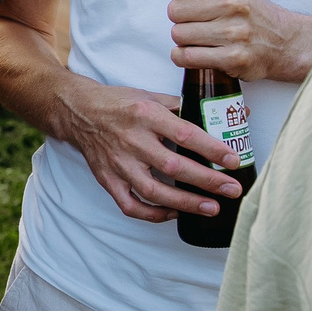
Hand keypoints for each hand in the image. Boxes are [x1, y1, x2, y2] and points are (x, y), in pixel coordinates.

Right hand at [53, 77, 242, 223]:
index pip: (184, 134)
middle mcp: (131, 140)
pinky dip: (153, 214)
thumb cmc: (119, 103)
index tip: (233, 160)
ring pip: (154, 191)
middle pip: (173, 166)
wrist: (78, 112)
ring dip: (185, 202)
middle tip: (232, 189)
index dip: (211, 149)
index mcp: (145, 115)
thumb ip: (183, 107)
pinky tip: (174, 213)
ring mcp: (118, 163)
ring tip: (212, 208)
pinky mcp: (108, 180)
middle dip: (207, 180)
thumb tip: (223, 114)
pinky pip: (131, 206)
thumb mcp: (150, 96)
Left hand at [150, 0, 311, 85]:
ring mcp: (236, 31)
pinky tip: (197, 52)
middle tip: (200, 20)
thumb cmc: (244, 5)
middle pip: (174, 11)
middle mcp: (235, 1)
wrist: (283, 40)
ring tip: (202, 36)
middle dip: (181, 17)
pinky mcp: (235, 58)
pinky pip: (186, 57)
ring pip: (178, 34)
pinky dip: (184, 57)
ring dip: (184, 38)